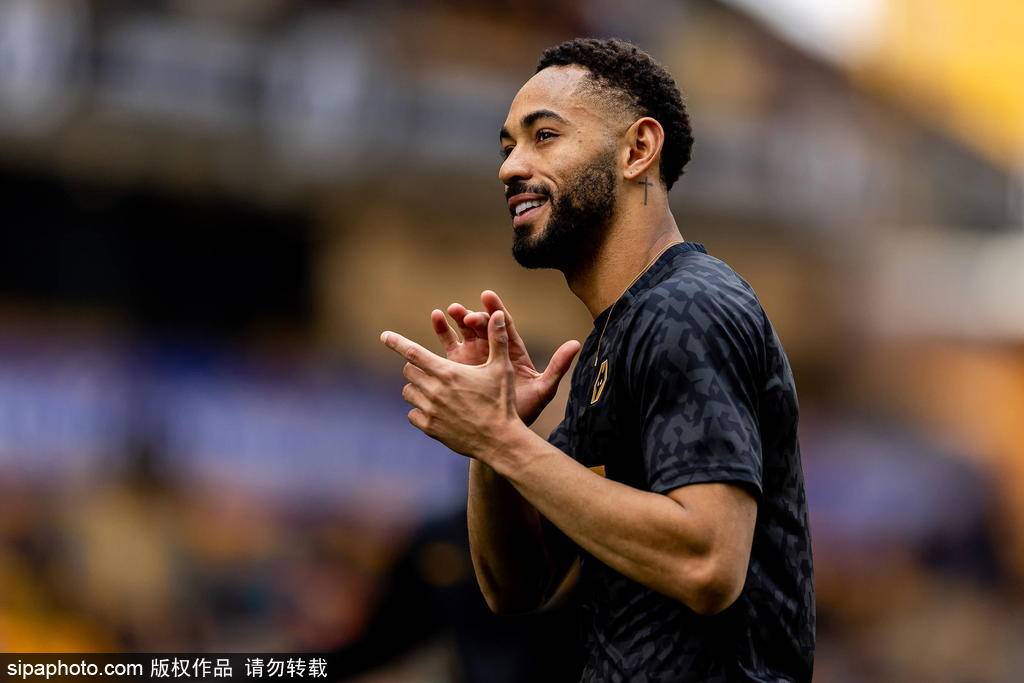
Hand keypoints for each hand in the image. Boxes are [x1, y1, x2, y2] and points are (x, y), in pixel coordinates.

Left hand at [381, 311, 522, 459]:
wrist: (499, 440)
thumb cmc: (501, 402)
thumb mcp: (501, 368)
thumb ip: (497, 339)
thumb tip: (498, 313)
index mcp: (448, 372)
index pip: (413, 352)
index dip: (397, 342)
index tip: (384, 336)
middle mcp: (434, 390)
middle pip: (409, 371)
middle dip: (415, 367)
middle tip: (430, 370)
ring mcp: (430, 410)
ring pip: (408, 392)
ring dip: (416, 388)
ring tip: (433, 390)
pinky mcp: (430, 428)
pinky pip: (412, 414)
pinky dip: (419, 411)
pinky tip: (435, 411)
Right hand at [430, 290, 579, 425]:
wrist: (500, 433)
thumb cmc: (524, 410)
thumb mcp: (543, 389)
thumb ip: (558, 366)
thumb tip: (576, 344)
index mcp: (512, 351)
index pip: (504, 325)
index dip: (496, 310)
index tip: (487, 296)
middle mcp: (492, 350)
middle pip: (482, 326)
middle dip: (473, 317)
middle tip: (466, 315)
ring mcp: (474, 357)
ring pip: (464, 333)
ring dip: (455, 320)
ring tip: (448, 311)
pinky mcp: (457, 367)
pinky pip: (448, 347)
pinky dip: (442, 333)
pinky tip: (435, 320)